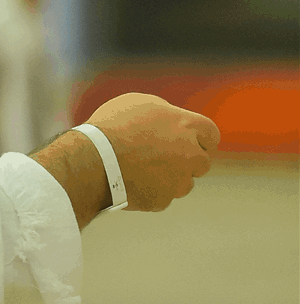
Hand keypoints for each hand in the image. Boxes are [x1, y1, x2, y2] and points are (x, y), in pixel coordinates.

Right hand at [86, 93, 220, 211]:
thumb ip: (164, 113)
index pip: (210, 135)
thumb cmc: (112, 126)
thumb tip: (169, 121)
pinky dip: (148, 191)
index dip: (197, 138)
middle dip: (186, 160)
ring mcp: (178, 181)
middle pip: (202, 162)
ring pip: (183, 183)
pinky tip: (129, 181)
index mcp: (188, 126)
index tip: (183, 140)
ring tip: (140, 170)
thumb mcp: (139, 103)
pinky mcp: (162, 200)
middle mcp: (191, 154)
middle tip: (161, 156)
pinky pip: (160, 197)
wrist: (93, 159)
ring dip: (169, 178)